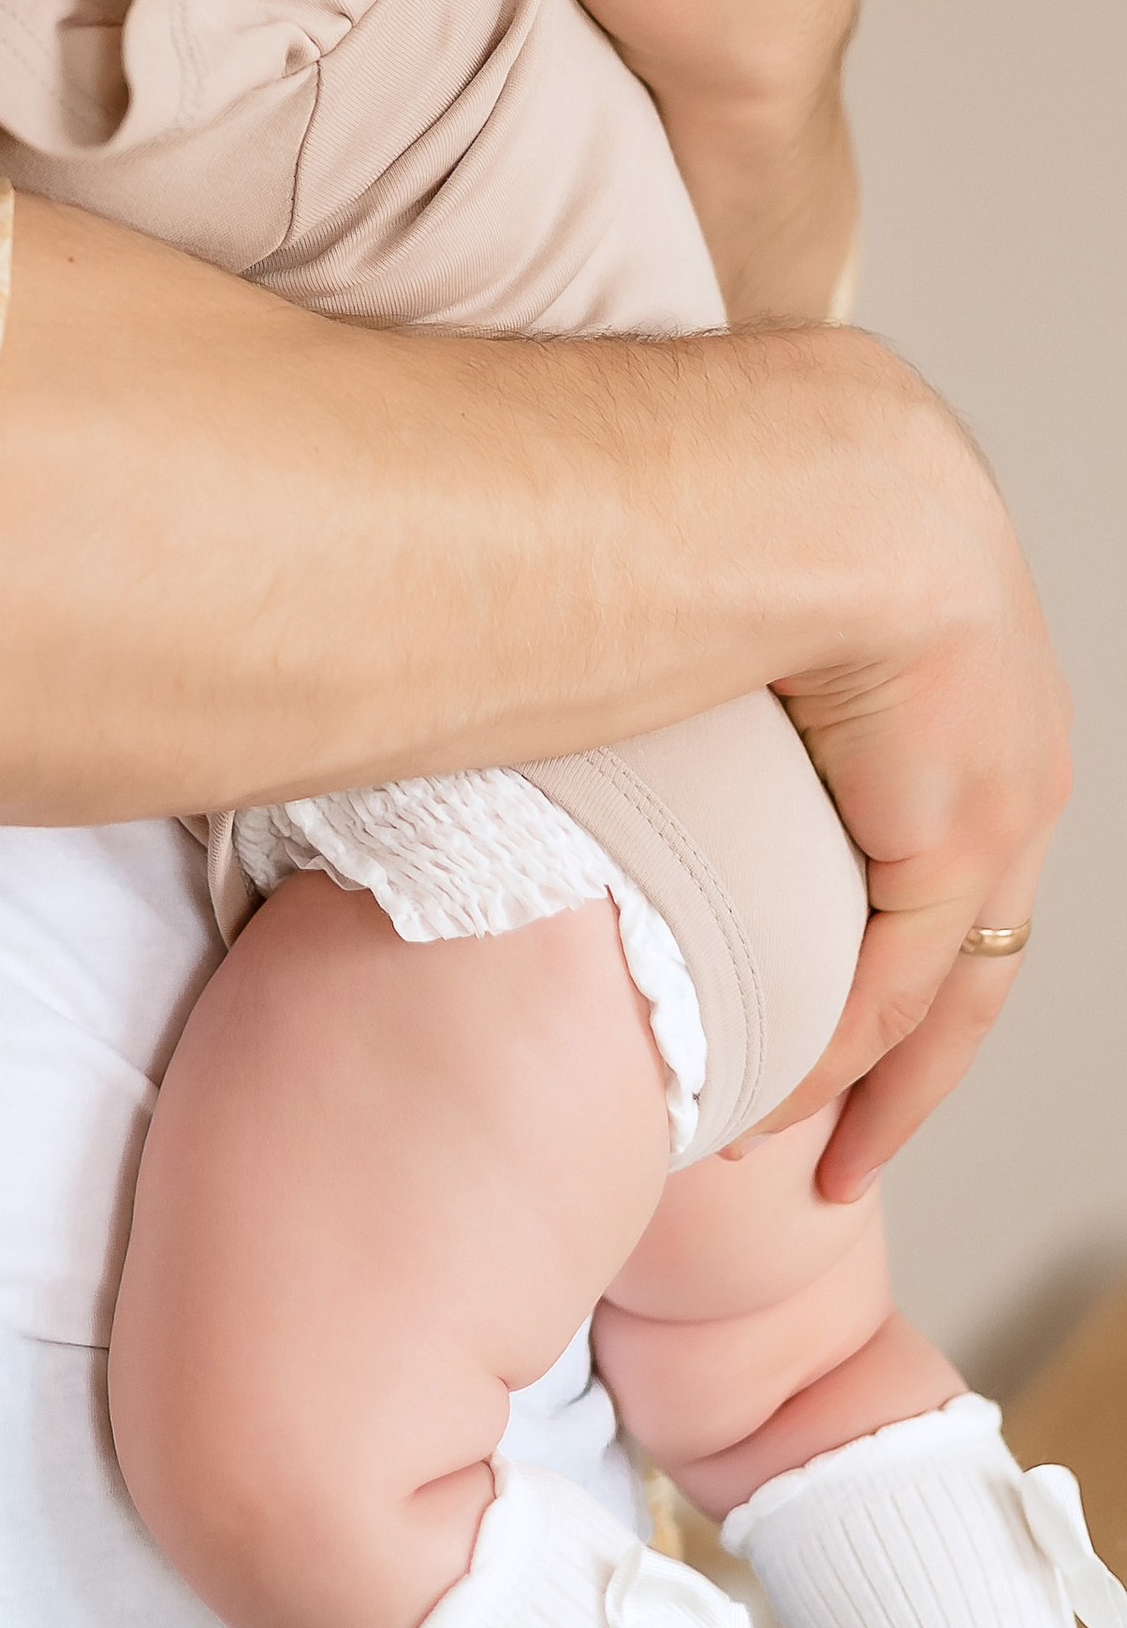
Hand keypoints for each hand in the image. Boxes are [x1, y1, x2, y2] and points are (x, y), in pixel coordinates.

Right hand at [755, 400, 1069, 1191]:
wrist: (810, 474)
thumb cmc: (737, 470)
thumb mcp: (746, 550)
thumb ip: (714, 607)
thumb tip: (618, 604)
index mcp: (963, 653)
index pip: (939, 826)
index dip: (889, 924)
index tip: (832, 998)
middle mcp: (1009, 733)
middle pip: (968, 927)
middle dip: (905, 1045)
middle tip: (847, 1138)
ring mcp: (1002, 787)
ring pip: (945, 978)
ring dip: (873, 1078)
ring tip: (809, 1158)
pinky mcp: (963, 836)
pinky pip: (898, 980)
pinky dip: (839, 1055)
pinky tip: (782, 1108)